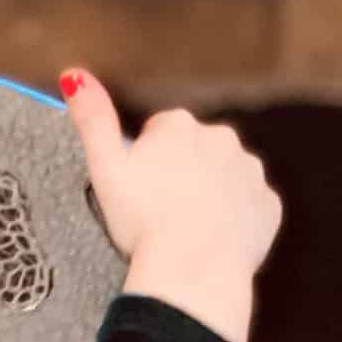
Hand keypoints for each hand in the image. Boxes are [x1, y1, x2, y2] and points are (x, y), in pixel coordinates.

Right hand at [61, 70, 282, 341]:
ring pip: (225, 177)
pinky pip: (250, 207)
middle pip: (196, 150)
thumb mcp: (105, 167)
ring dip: (210, 194)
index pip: (160, 130)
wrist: (192, 268)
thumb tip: (73, 73)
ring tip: (187, 228)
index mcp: (180, 125)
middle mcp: (222, 138)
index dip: (145, 160)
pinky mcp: (268, 206)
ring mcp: (250, 172)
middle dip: (182, 172)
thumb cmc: (142, 220)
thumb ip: (92, 119)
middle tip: (160, 211)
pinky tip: (214, 240)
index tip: (138, 189)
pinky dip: (236, 219)